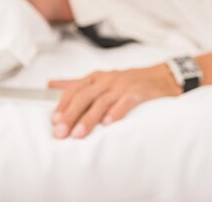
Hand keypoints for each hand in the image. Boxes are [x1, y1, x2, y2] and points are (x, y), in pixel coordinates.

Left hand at [48, 63, 181, 138]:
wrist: (161, 77)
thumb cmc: (127, 81)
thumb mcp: (100, 79)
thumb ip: (75, 83)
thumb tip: (50, 84)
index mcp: (96, 77)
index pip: (75, 89)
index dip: (63, 104)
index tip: (54, 121)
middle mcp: (108, 80)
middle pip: (85, 96)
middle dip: (71, 115)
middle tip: (61, 133)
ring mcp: (123, 86)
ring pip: (102, 101)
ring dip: (89, 118)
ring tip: (79, 134)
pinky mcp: (139, 93)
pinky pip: (126, 101)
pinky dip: (116, 112)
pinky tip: (108, 123)